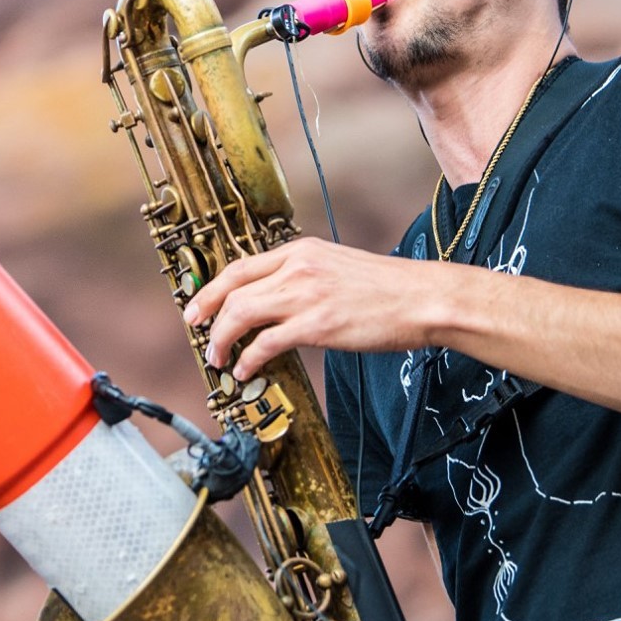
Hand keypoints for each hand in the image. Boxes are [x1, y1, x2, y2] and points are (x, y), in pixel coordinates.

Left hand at [180, 237, 445, 379]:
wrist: (422, 298)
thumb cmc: (386, 288)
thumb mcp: (336, 266)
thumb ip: (303, 275)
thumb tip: (274, 299)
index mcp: (301, 251)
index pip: (240, 266)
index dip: (212, 288)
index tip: (198, 305)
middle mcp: (297, 267)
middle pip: (233, 289)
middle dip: (207, 313)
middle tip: (199, 334)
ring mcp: (306, 295)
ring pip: (242, 314)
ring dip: (222, 339)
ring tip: (219, 358)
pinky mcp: (317, 325)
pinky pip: (266, 343)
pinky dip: (248, 359)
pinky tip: (246, 370)